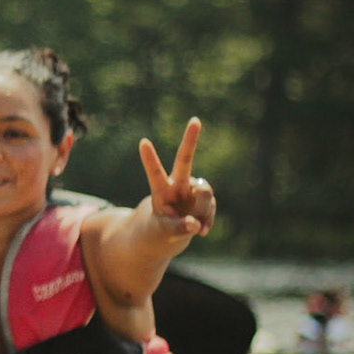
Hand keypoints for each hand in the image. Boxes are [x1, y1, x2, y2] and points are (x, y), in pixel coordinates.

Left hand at [138, 117, 215, 241]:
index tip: (143, 142)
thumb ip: (178, 228)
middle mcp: (177, 184)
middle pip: (184, 160)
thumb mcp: (164, 232)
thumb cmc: (160, 229)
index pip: (154, 172)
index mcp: (160, 190)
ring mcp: (192, 190)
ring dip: (202, 213)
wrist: (170, 233)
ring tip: (192, 228)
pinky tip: (201, 230)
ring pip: (205, 194)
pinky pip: (211, 207)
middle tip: (195, 120)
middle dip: (190, 140)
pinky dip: (208, 221)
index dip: (150, 159)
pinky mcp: (205, 198)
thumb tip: (195, 224)